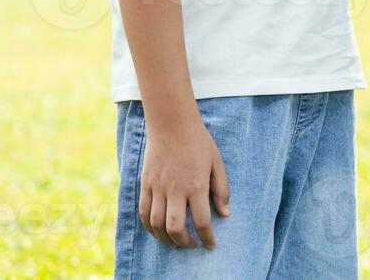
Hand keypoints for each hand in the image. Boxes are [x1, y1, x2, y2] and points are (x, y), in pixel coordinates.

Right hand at [139, 116, 229, 248]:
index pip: (202, 221)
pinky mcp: (145, 185)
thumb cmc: (199, 142)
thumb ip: (222, 189)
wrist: (172, 124)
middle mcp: (175, 190)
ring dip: (166, 238)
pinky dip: (149, 227)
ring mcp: (158, 188)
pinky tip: (158, 231)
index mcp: (197, 185)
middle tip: (192, 245)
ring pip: (157, 224)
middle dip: (185, 243)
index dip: (207, 238)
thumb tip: (225, 213)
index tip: (211, 244)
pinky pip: (144, 213)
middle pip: (176, 228)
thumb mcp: (217, 163)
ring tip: (176, 241)